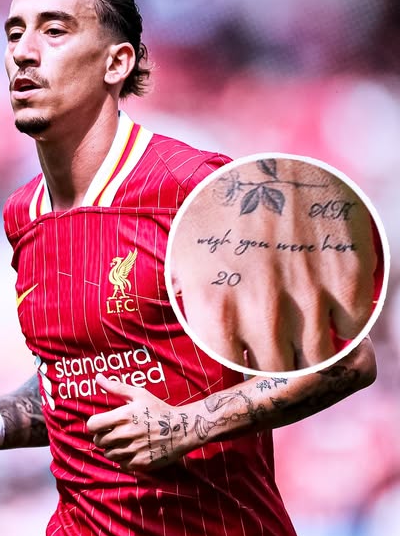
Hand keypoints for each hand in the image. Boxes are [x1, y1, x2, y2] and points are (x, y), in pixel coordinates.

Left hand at [87, 374, 196, 471]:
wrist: (183, 428)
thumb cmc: (159, 409)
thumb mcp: (139, 394)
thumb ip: (116, 387)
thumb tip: (98, 377)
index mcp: (124, 416)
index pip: (93, 425)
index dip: (94, 425)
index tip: (102, 423)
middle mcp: (127, 434)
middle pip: (99, 441)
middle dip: (103, 436)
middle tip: (113, 432)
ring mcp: (134, 450)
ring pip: (108, 455)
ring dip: (112, 449)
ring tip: (123, 441)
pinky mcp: (141, 463)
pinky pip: (121, 465)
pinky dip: (123, 459)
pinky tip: (132, 450)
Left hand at [170, 157, 379, 371]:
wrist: (268, 164)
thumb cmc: (218, 214)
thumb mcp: (184, 257)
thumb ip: (187, 301)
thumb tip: (186, 324)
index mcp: (215, 310)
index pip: (234, 371)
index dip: (244, 364)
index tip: (249, 354)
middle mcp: (263, 311)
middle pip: (279, 371)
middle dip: (278, 361)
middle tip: (280, 344)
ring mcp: (308, 297)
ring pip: (319, 359)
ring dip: (313, 349)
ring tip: (303, 329)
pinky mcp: (347, 278)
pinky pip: (352, 328)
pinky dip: (343, 324)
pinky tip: (327, 305)